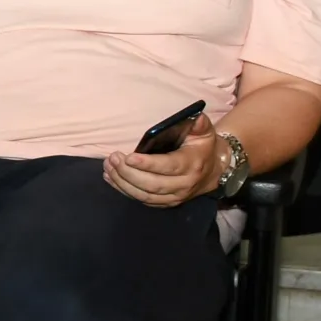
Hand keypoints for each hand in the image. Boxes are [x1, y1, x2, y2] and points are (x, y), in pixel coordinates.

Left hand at [103, 111, 220, 206]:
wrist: (213, 172)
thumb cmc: (202, 148)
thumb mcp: (205, 133)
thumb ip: (199, 124)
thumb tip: (196, 116)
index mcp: (192, 165)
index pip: (168, 167)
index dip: (147, 164)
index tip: (128, 157)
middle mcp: (184, 184)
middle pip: (152, 184)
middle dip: (128, 173)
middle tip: (112, 159)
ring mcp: (175, 197)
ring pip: (145, 195)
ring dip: (122, 183)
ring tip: (108, 167)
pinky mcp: (166, 203)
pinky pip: (143, 201)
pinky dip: (124, 191)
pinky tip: (111, 178)